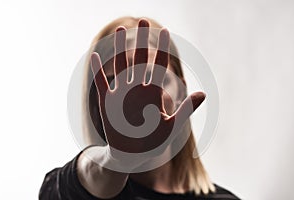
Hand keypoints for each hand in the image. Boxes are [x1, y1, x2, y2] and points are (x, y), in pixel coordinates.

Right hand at [90, 19, 204, 163]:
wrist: (132, 154)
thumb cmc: (153, 141)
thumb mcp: (172, 127)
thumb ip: (186, 109)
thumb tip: (204, 93)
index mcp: (153, 93)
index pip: (159, 66)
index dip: (161, 48)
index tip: (165, 30)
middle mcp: (137, 90)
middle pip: (140, 60)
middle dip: (142, 40)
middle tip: (144, 21)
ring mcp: (122, 94)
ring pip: (121, 66)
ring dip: (120, 48)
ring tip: (120, 29)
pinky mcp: (108, 102)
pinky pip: (102, 83)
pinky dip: (98, 71)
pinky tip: (95, 55)